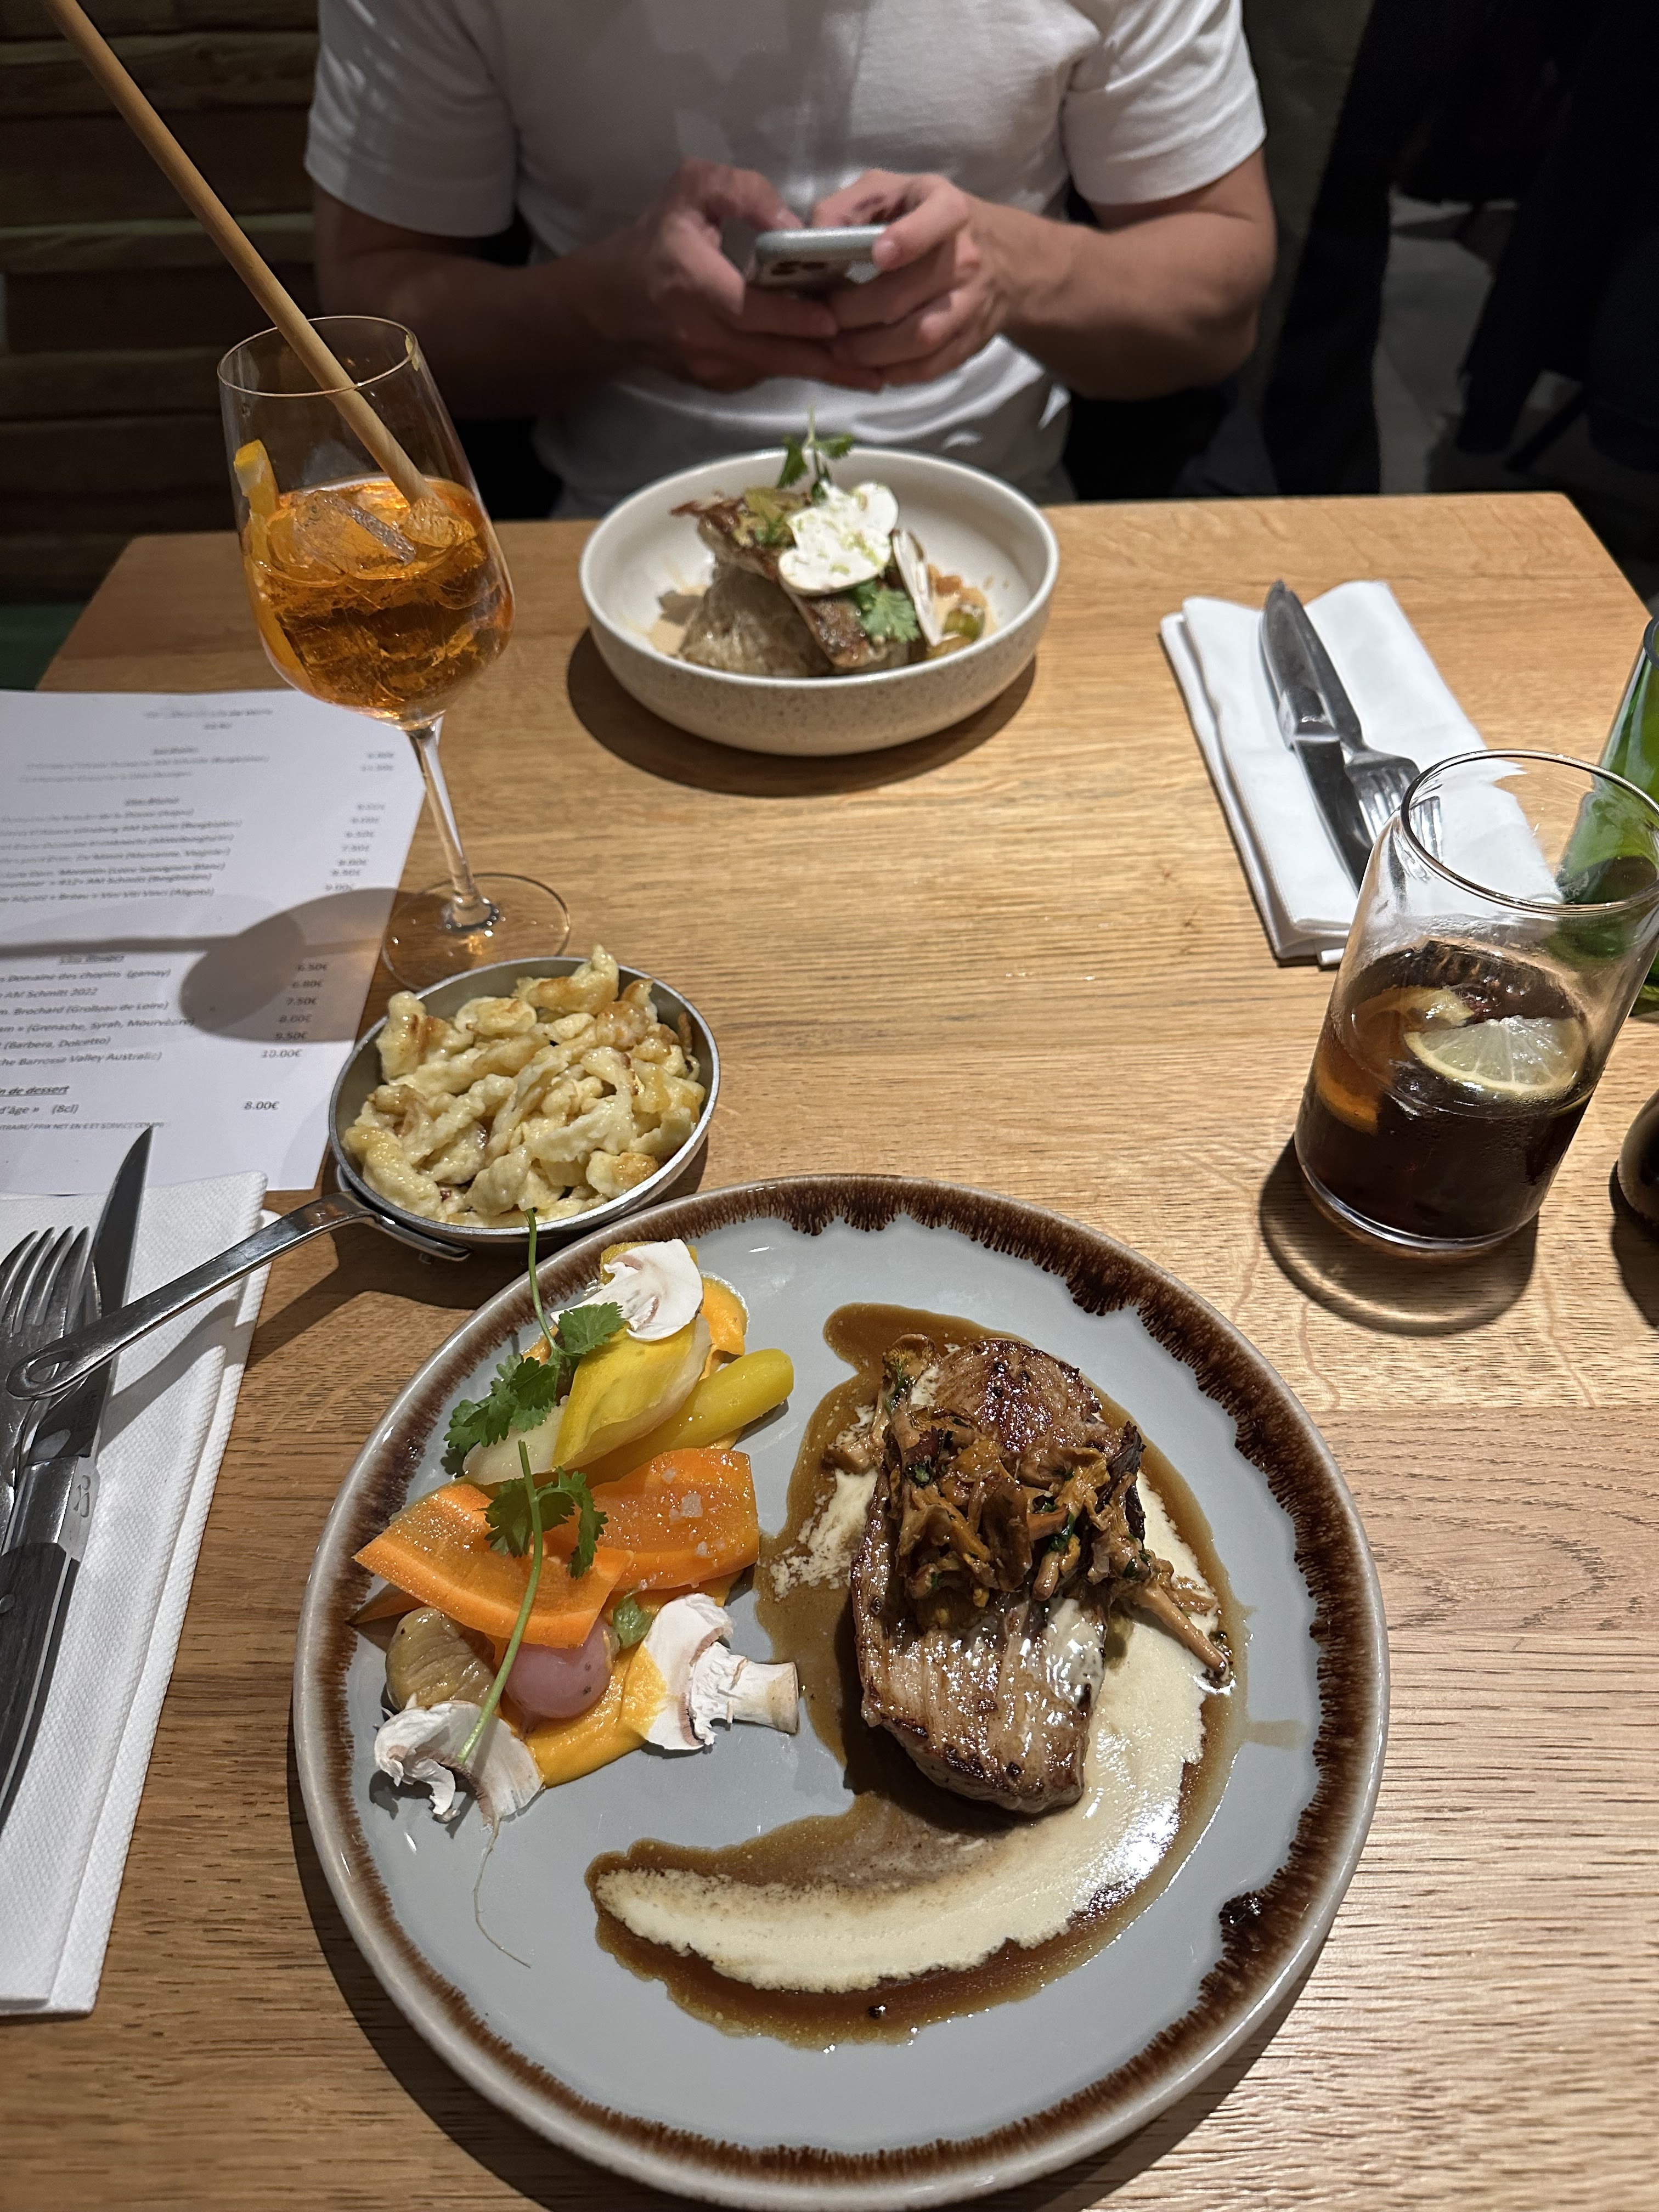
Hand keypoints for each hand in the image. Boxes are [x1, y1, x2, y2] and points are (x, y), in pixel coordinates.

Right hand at [600, 159, 879, 393]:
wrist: (611, 306)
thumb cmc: (656, 239)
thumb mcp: (692, 190)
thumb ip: (744, 191)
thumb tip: (793, 224)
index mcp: (693, 284)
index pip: (750, 310)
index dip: (794, 318)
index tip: (835, 319)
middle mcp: (702, 335)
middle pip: (773, 354)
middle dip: (826, 359)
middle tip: (878, 364)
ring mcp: (709, 367)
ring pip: (775, 370)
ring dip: (821, 370)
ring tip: (870, 372)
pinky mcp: (716, 383)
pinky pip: (765, 373)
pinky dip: (798, 368)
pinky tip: (833, 363)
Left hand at [812, 171, 1017, 385]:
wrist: (1003, 259)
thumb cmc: (926, 218)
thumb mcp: (892, 192)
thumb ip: (847, 207)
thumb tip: (809, 241)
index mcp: (948, 209)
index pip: (935, 222)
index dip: (907, 239)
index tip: (878, 255)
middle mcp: (966, 258)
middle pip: (904, 295)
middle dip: (853, 313)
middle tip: (822, 319)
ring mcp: (972, 304)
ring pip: (919, 338)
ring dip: (870, 351)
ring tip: (838, 348)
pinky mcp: (971, 342)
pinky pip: (930, 367)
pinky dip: (894, 372)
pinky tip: (868, 366)